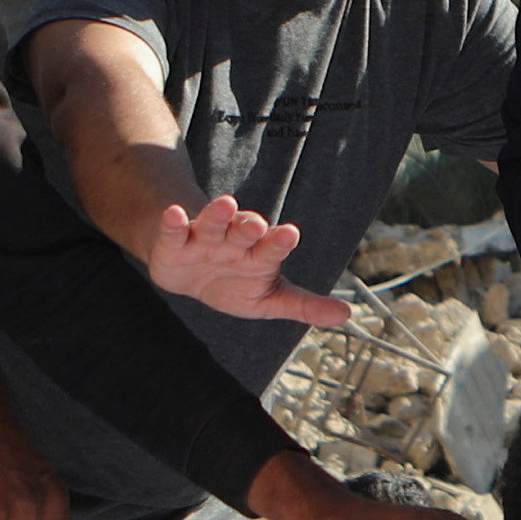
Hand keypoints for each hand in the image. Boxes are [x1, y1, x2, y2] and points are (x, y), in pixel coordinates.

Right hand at [151, 192, 354, 328]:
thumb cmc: (236, 284)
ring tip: (226, 204)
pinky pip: (174, 231)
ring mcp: (204, 240)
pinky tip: (174, 214)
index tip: (290, 234)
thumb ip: (304, 305)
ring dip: (218, 215)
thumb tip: (346, 315)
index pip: (272, 248)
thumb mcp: (270, 299)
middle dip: (250, 226)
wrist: (191, 278)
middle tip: (257, 224)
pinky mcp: (175, 243)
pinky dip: (174, 223)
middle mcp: (234, 242)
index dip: (279, 242)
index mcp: (259, 255)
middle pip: (243, 230)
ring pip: (213, 224)